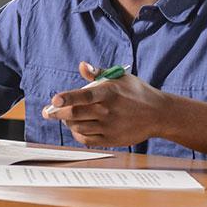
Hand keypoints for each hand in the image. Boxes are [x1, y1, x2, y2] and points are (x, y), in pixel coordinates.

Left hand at [42, 61, 175, 146]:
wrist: (158, 114)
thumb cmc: (136, 92)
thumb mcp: (120, 77)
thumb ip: (98, 73)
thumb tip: (81, 66)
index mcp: (109, 93)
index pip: (84, 96)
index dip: (67, 98)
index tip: (54, 100)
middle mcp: (108, 111)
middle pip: (75, 114)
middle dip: (57, 113)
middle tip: (48, 112)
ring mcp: (109, 127)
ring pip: (78, 127)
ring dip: (67, 122)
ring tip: (65, 117)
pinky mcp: (111, 140)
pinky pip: (86, 139)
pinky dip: (77, 134)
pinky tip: (76, 127)